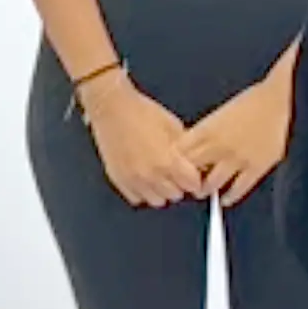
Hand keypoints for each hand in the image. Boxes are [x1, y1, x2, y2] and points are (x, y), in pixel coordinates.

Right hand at [79, 77, 203, 209]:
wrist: (112, 107)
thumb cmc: (140, 112)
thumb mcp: (173, 126)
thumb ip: (185, 148)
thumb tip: (195, 160)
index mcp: (168, 161)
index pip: (192, 185)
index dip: (195, 178)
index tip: (193, 174)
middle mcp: (151, 175)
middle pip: (176, 195)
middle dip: (179, 184)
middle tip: (176, 173)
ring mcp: (133, 179)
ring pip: (157, 201)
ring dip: (161, 191)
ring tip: (160, 176)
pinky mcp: (118, 179)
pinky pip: (136, 198)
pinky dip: (143, 191)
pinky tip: (145, 178)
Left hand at [184, 64, 296, 203]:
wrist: (282, 99)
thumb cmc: (254, 100)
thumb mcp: (221, 112)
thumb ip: (207, 130)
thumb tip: (194, 145)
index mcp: (208, 129)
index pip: (181, 153)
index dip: (176, 162)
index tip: (175, 167)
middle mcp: (219, 146)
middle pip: (192, 170)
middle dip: (187, 178)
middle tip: (186, 183)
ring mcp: (237, 159)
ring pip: (212, 183)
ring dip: (205, 189)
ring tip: (203, 191)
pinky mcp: (257, 167)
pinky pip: (239, 189)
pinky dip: (229, 196)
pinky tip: (225, 199)